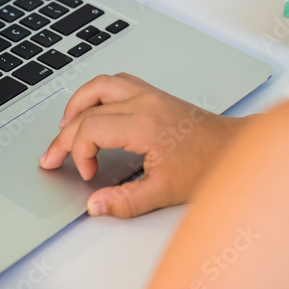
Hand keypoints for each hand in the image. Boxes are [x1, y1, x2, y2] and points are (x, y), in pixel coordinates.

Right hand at [39, 73, 253, 217]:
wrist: (236, 149)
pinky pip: (116, 83)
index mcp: (144, 124)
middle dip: (64, 135)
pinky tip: (93, 112)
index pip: (90, 129)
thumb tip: (95, 205)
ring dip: (77, 104)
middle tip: (52, 156)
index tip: (86, 175)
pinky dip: (96, 96)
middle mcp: (144, 102)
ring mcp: (150, 94)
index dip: (78, 153)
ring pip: (100, 85)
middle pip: (88, 108)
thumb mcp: (165, 193)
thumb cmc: (208, 166)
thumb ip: (125, 201)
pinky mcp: (155, 94)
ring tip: (64, 127)